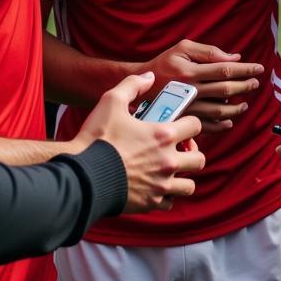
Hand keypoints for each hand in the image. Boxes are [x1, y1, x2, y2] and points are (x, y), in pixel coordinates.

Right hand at [77, 72, 204, 212]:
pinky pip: (169, 203)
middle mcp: (168, 161)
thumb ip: (132, 85)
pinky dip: (166, 196)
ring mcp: (161, 185)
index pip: (196, 126)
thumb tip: (149, 77)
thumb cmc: (97, 138)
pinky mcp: (150, 203)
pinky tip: (155, 187)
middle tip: (178, 150)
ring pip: (189, 185)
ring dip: (183, 178)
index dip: (190, 124)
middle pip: (199, 159)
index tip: (182, 126)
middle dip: (192, 154)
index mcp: (163, 135)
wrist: (82, 177)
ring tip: (170, 172)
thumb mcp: (111, 101)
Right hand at [147, 40, 265, 132]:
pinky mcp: (183, 120)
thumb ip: (208, 52)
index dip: (245, 69)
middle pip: (225, 90)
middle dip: (245, 86)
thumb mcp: (181, 49)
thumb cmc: (163, 63)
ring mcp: (187, 108)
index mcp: (190, 71)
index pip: (225, 70)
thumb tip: (234, 58)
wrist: (138, 87)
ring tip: (245, 103)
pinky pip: (207, 127)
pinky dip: (221, 125)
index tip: (259, 68)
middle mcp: (190, 91)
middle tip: (255, 83)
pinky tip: (230, 121)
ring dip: (236, 108)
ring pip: (219, 111)